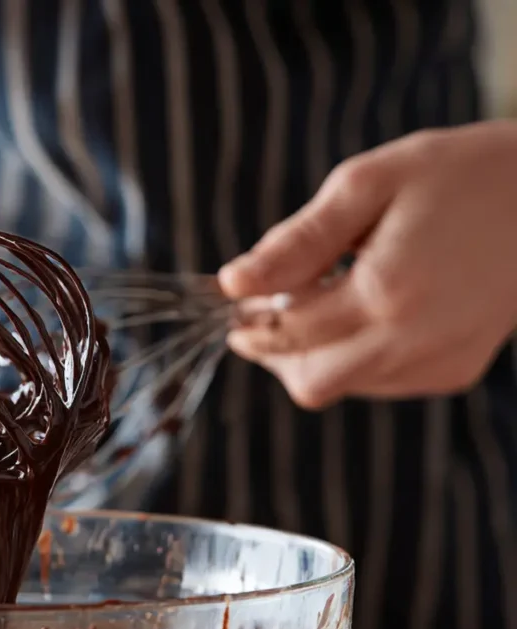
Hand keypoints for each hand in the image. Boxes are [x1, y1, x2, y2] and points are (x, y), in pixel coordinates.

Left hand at [217, 121, 516, 407]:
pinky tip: (372, 310)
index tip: (238, 300)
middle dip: (276, 352)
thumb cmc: (460, 175)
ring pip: (342, 386)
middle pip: (309, 382)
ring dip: (316, 352)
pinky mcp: (455, 371)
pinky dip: (357, 356)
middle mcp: (413, 341)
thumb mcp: (370, 183)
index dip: (250, 320)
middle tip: (268, 311)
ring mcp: (438, 363)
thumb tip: (233, 283)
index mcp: (386, 291)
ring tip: (329, 296)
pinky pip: (380, 382)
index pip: (287, 332)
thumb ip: (297, 240)